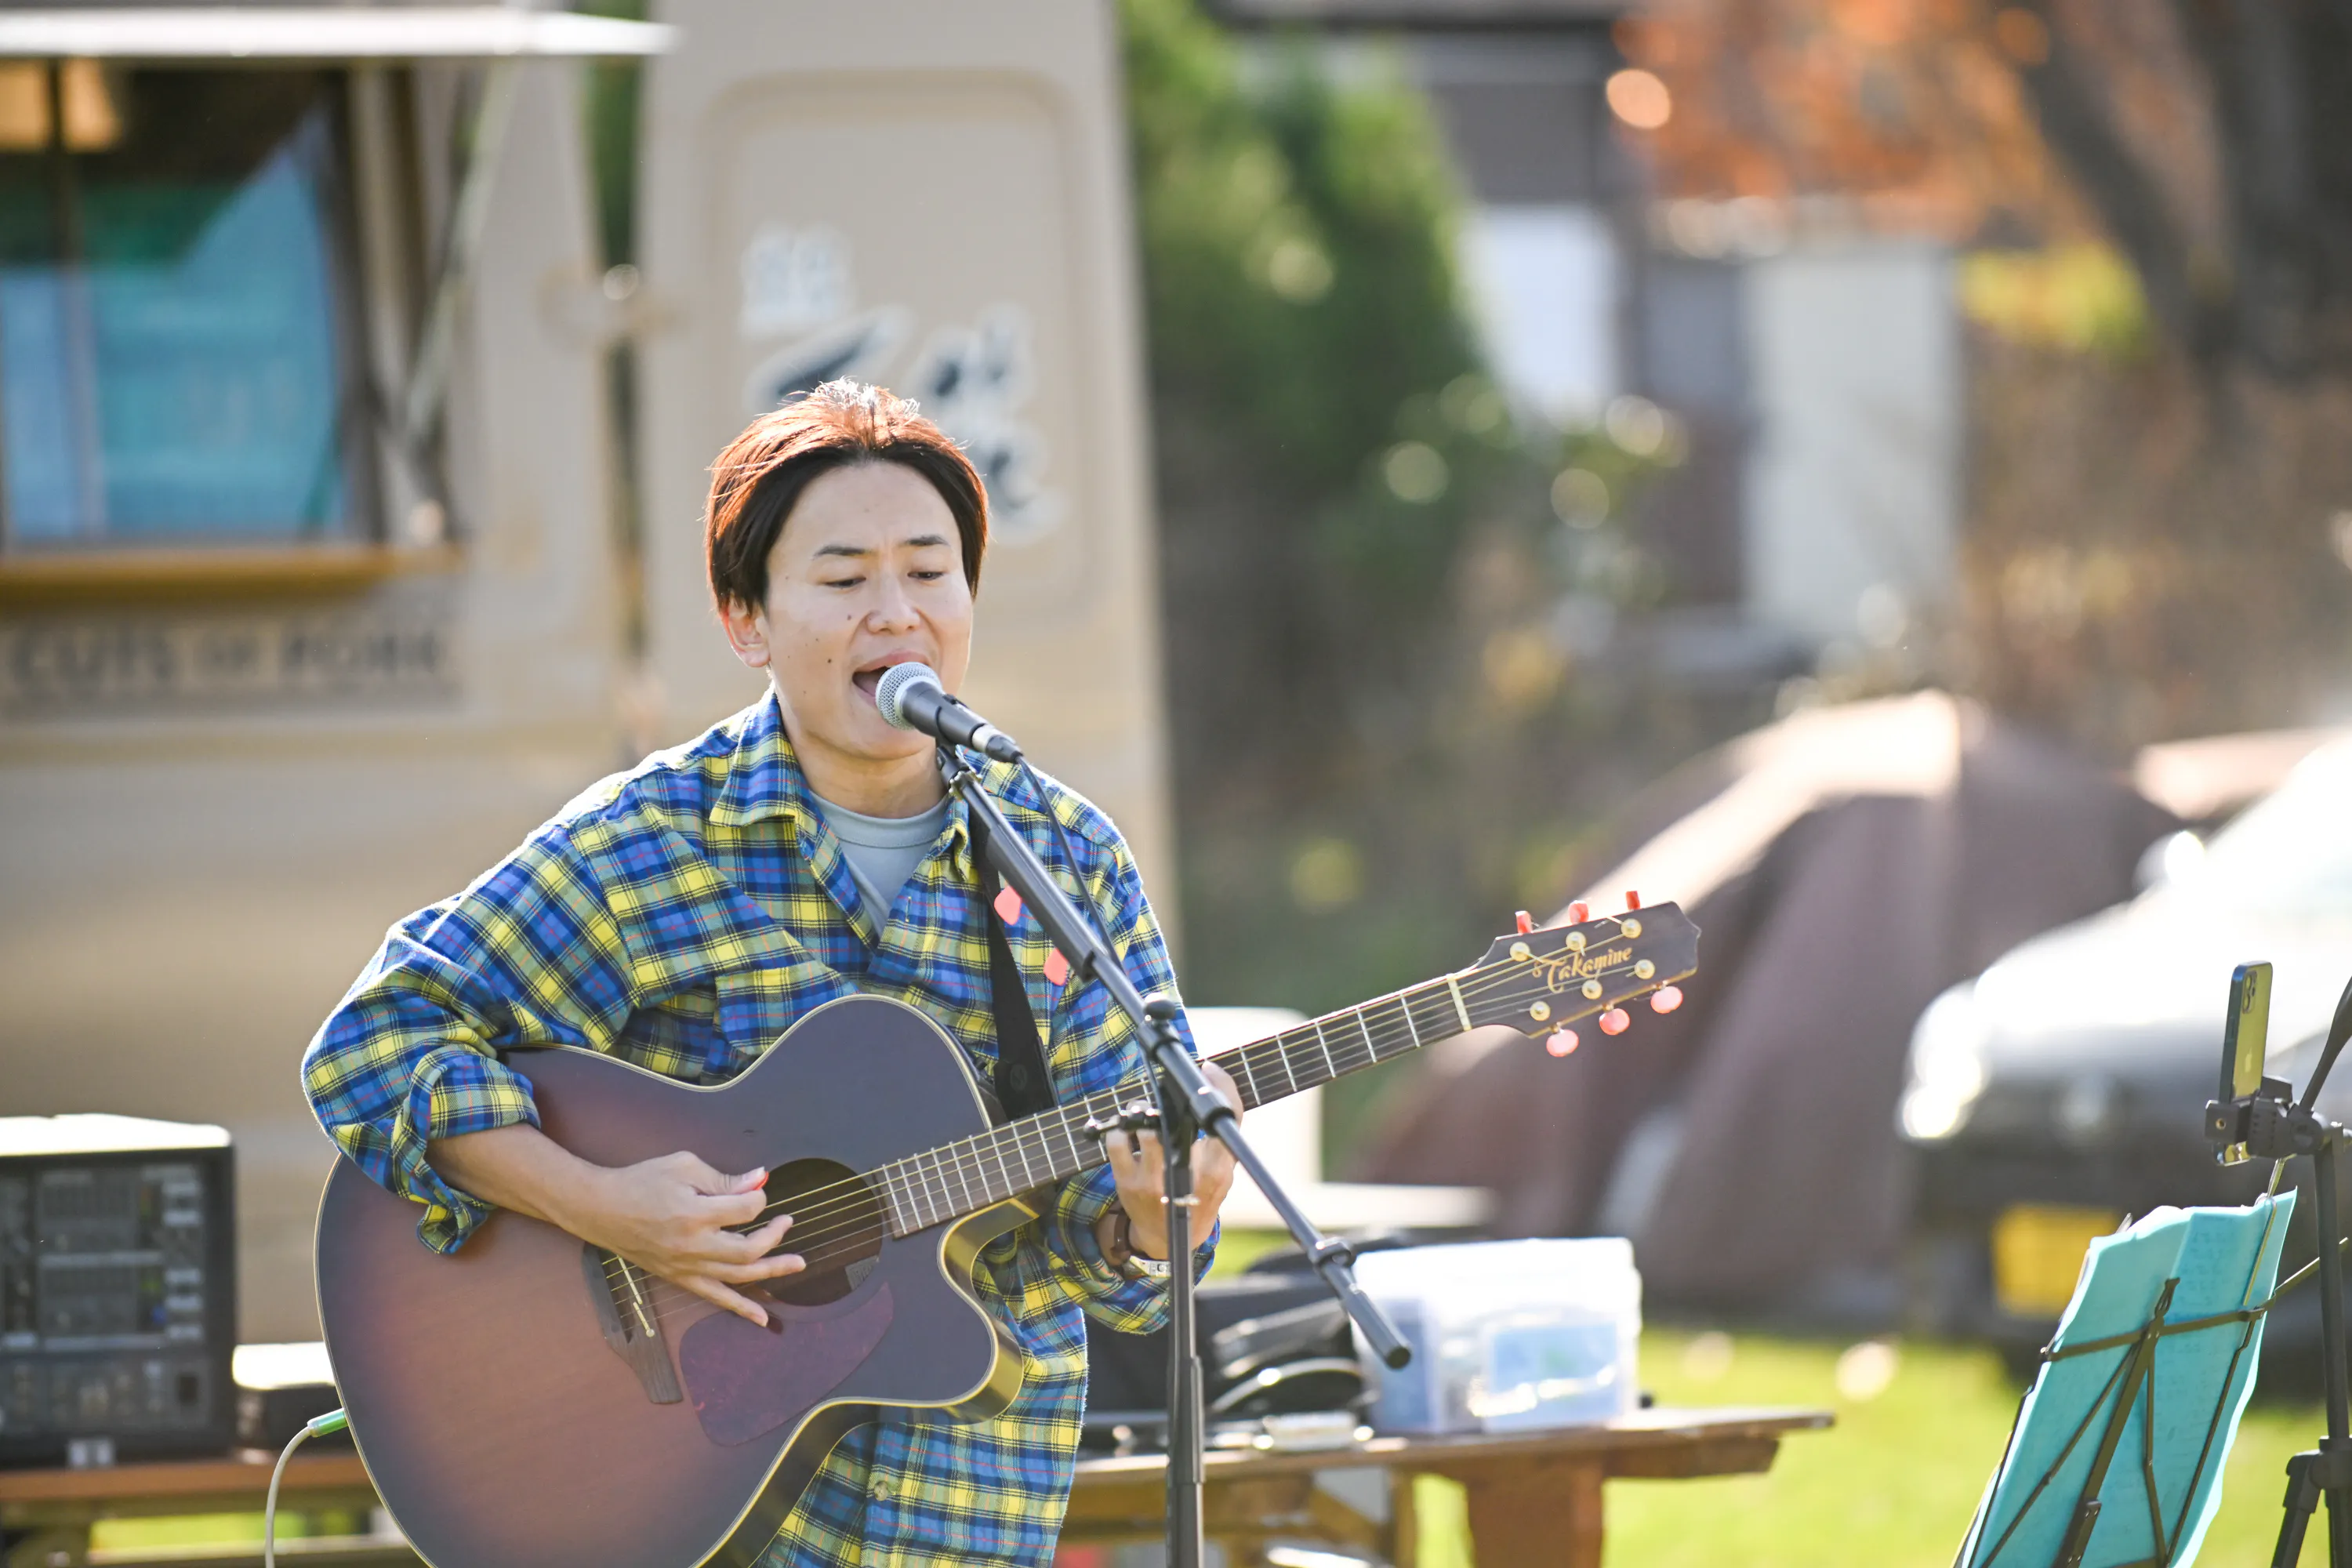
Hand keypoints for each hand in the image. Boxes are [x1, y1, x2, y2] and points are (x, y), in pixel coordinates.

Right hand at [560, 1152, 803, 1326]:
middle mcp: (692, 1246)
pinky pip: (715, 1297)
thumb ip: (723, 1178)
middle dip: (774, 1235)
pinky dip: (741, 1308)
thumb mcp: (683, 1166)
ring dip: (771, 1270)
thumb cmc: (642, 1181)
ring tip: (798, 1264)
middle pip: (747, 1249)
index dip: (758, 1198)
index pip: (745, 1210)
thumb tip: (759, 1180)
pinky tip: (763, 1318)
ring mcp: (685, 1266)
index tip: (756, 1189)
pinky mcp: (679, 1278)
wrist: (601, 1209)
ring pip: (738, 1276)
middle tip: (787, 1222)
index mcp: (693, 1213)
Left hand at [1098, 1060, 1241, 1261]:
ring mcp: (1155, 1180)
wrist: (1170, 1237)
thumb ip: (1219, 1135)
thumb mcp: (1222, 1168)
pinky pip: (1117, 1141)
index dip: (1222, 1085)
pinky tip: (1128, 1132)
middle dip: (1172, 1097)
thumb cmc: (1198, 1193)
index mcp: (1219, 1169)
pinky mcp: (1128, 1183)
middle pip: (1177, 1118)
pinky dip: (1120, 1130)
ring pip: (1144, 1126)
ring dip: (1141, 1111)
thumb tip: (1211, 1079)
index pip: (1229, 1115)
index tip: (1209, 1067)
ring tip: (1144, 1112)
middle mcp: (1189, 1175)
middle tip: (1169, 1090)